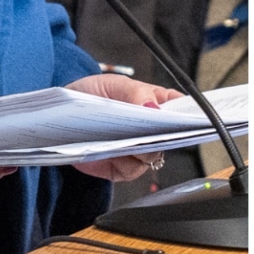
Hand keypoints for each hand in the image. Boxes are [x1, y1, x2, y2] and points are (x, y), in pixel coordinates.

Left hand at [66, 74, 182, 180]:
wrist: (63, 115)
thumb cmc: (92, 94)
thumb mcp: (115, 84)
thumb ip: (136, 92)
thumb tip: (154, 108)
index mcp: (158, 103)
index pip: (184, 110)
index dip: (191, 116)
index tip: (189, 118)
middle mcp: (153, 130)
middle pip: (171, 137)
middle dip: (163, 134)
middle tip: (151, 128)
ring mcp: (139, 150)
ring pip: (153, 156)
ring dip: (140, 148)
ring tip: (126, 137)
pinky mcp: (123, 168)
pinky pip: (132, 170)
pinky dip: (123, 161)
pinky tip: (112, 148)